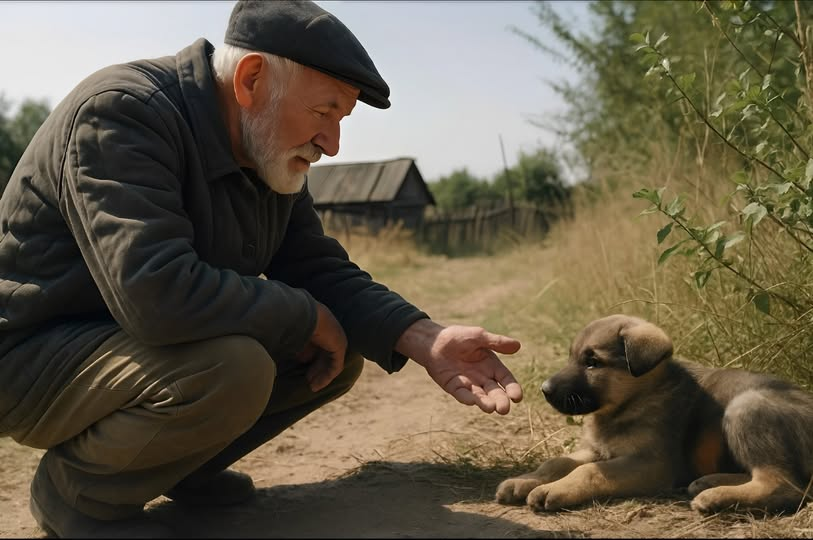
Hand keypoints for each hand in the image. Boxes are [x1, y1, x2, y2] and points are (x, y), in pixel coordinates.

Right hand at [295, 302, 347, 391]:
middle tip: (308, 383)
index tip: (304, 374)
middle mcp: (330, 332)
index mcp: (320, 327)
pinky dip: (326, 377)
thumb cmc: (292, 323)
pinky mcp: (340, 346)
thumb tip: (297, 361)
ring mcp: (337, 338)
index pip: (318, 348)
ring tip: (312, 386)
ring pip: (330, 362)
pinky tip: (317, 385)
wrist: (302, 314)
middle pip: (325, 356)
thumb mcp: (294, 339)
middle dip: (317, 371)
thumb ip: (298, 349)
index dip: (311, 362)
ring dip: (321, 376)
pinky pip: (335, 366)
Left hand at [396, 319, 522, 413]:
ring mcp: (468, 384)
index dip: (512, 389)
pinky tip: (472, 401)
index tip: (517, 397)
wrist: (434, 341)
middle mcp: (483, 378)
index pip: (506, 380)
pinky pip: (461, 394)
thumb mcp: (479, 337)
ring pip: (480, 397)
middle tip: (504, 409)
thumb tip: (518, 345)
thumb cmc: (458, 337)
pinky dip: (466, 398)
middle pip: (495, 393)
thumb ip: (496, 342)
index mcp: (492, 366)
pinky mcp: (453, 386)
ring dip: (485, 403)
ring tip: (491, 408)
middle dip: (500, 401)